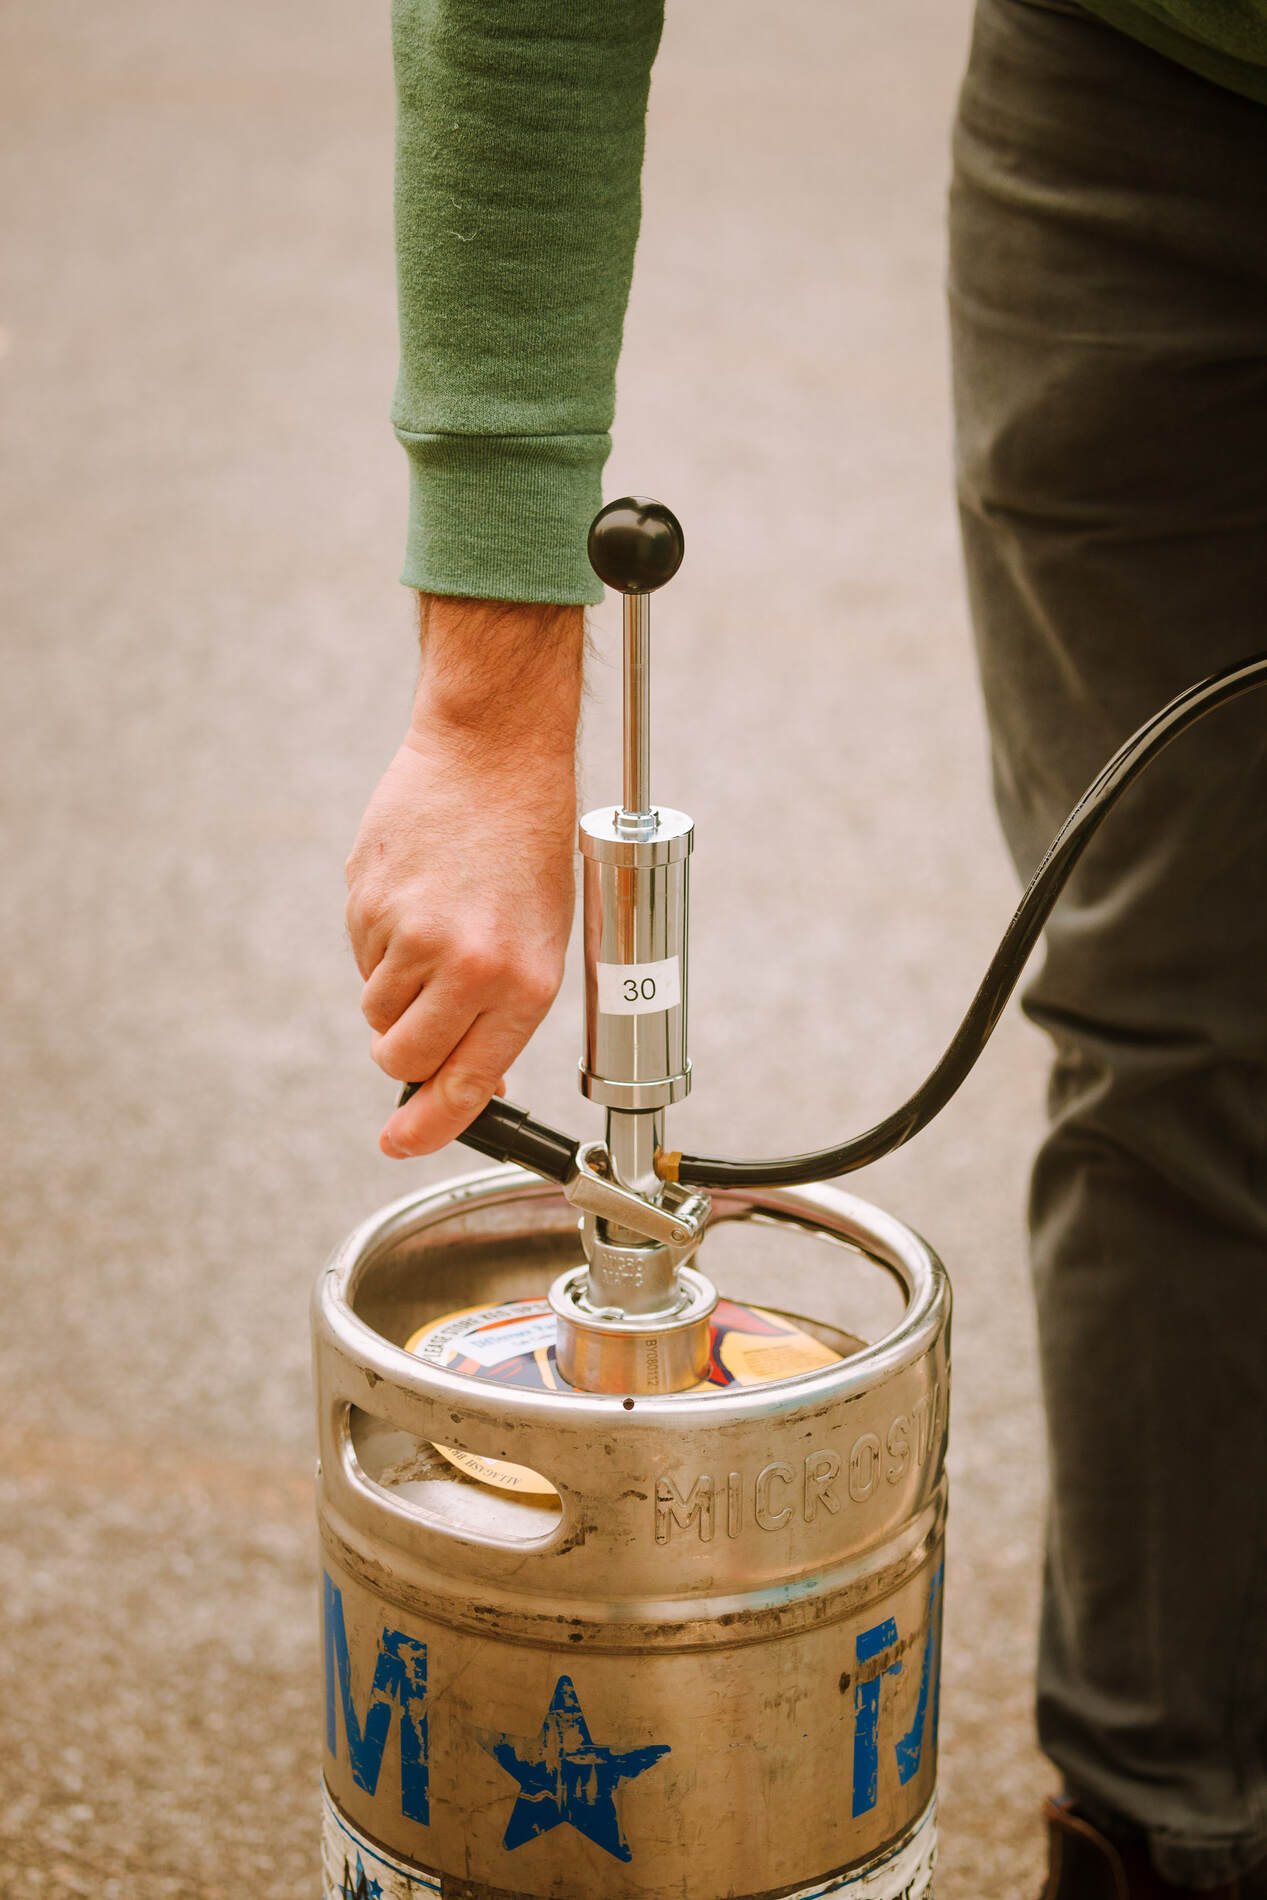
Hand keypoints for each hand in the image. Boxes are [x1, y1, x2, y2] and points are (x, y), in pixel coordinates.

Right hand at [346, 596, 583, 1156]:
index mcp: (522, 980)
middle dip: (402, 1055)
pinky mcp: (368, 901)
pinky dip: (381, 942)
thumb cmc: (528, 846)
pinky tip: (417, 896)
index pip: (466, 1079)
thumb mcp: (543, 937)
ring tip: (435, 931)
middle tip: (418, 1024)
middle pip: (401, 1055)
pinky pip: (362, 955)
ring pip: (376, 1008)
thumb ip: (504, 1012)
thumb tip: (474, 1079)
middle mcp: (466, 963)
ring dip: (395, 991)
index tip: (400, 1144)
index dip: (429, 1126)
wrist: (492, 753)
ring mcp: (410, 932)